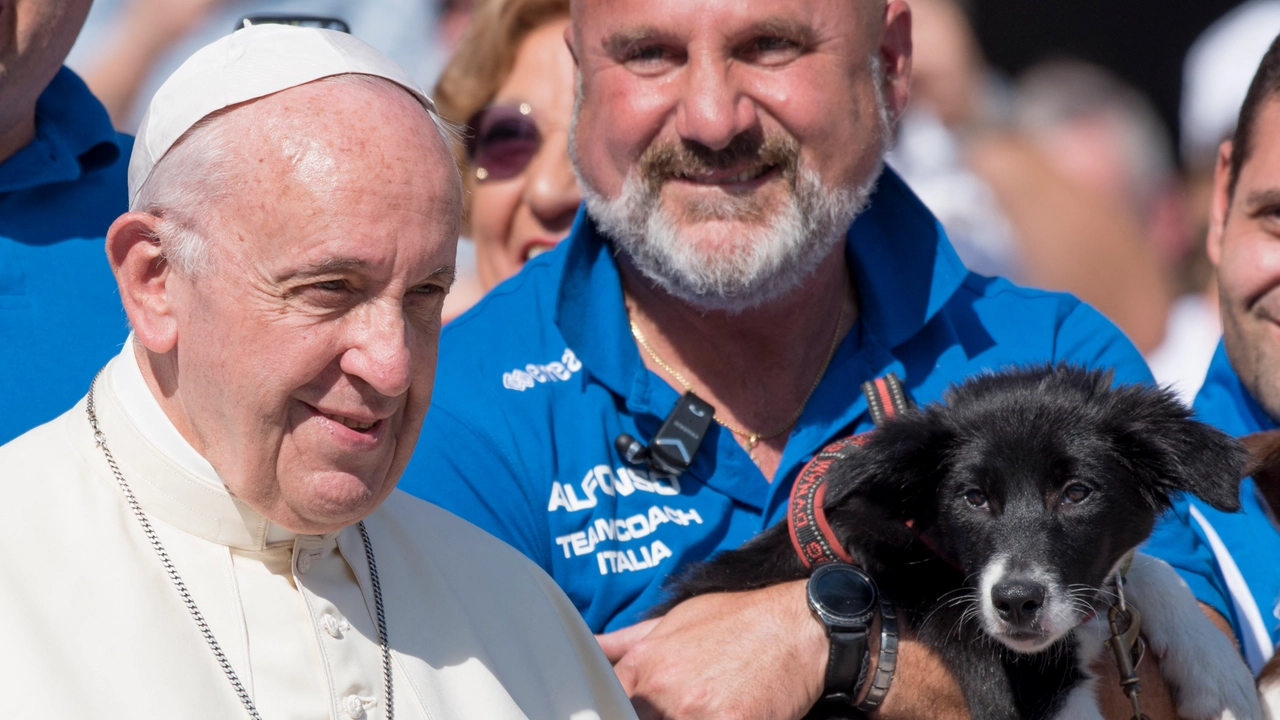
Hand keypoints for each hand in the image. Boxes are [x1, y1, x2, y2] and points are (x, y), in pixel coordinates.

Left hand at [599, 581, 971, 719]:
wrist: (798, 627)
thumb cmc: (739, 621)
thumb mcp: (678, 618)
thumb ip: (629, 640)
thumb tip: (592, 647)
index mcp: (644, 665)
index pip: (610, 706)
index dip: (622, 712)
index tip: (636, 711)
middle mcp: (661, 690)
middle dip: (656, 717)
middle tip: (689, 703)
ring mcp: (692, 712)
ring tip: (708, 707)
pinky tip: (733, 714)